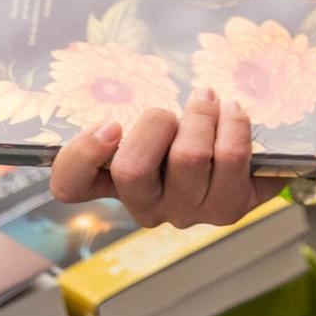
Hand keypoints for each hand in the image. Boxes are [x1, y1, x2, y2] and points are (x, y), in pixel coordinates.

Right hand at [48, 86, 284, 228]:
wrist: (244, 167)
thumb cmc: (185, 137)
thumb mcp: (152, 125)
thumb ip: (132, 117)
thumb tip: (113, 124)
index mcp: (115, 183)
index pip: (71, 184)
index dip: (81, 155)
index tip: (111, 124)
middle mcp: (147, 207)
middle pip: (131, 168)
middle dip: (157, 121)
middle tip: (174, 110)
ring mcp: (187, 212)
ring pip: (187, 156)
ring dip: (202, 115)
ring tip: (212, 102)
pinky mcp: (229, 209)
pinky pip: (231, 156)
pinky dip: (234, 123)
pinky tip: (233, 114)